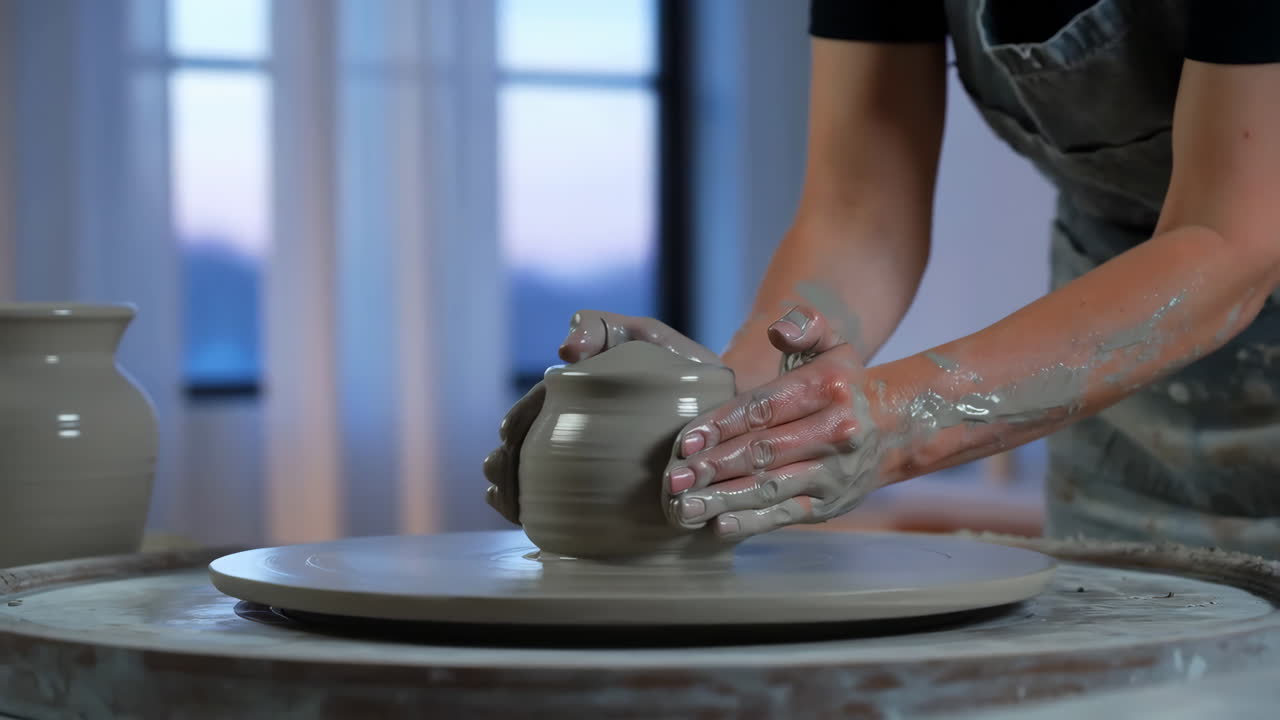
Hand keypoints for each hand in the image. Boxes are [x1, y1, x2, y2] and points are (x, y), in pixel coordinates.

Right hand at [483, 310, 723, 524]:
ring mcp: (588, 466)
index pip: (532, 411)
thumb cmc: (686, 368)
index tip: (507, 437)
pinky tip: (524, 519)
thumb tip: (564, 350)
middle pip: (523, 449)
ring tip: (508, 500)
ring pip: (534, 481)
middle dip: (503, 463)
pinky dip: (535, 512)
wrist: (731, 412)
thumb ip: (603, 328)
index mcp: (576, 398)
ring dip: (510, 490)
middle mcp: (576, 434)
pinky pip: (565, 508)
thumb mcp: (647, 337)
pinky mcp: (610, 498)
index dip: (514, 425)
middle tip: (501, 476)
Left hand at [661, 305, 887, 538]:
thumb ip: (806, 327)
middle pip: (763, 451)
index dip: (722, 425)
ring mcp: (833, 473)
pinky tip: (719, 526)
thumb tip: (779, 328)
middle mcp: (834, 432)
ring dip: (723, 499)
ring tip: (684, 506)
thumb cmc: (846, 384)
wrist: (898, 428)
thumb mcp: (834, 344)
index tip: (686, 440)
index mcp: (827, 389)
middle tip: (674, 477)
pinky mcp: (830, 504)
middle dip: (714, 466)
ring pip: (770, 487)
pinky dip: (753, 522)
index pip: (765, 408)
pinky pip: (787, 514)